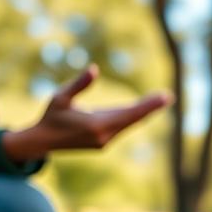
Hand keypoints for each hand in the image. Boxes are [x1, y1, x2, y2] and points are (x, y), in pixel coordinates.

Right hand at [2, 65, 172, 161]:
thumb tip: (94, 69)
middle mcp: (104, 136)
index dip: (148, 105)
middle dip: (150, 108)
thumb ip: (78, 84)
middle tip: (168, 96)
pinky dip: (132, 117)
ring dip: (143, 112)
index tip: (164, 97)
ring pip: (129, 124)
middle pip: (133, 120)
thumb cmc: (51, 116)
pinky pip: (122, 127)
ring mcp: (105, 141)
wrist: (43, 142)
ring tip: (160, 100)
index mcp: (96, 125)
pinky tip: (141, 109)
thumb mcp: (60, 97)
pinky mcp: (103, 143)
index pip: (129, 114)